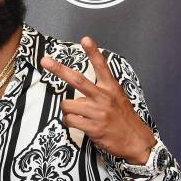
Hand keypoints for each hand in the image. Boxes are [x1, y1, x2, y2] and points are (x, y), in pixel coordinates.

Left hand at [40, 36, 155, 163]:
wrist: (135, 141)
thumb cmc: (122, 120)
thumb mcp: (117, 100)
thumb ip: (100, 93)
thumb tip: (76, 97)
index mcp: (111, 88)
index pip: (102, 66)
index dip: (93, 52)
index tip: (85, 39)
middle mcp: (104, 97)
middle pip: (77, 80)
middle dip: (59, 69)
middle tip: (45, 60)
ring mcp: (99, 112)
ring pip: (67, 105)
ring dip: (67, 111)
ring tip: (78, 116)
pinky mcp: (94, 127)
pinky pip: (70, 120)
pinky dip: (69, 122)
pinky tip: (79, 124)